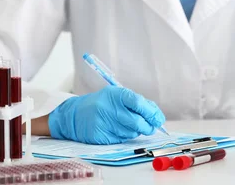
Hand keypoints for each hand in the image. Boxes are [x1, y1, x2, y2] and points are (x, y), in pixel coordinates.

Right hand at [48, 86, 165, 144]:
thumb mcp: (117, 96)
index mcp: (115, 94)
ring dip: (136, 131)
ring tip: (130, 126)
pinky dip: (124, 136)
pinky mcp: (99, 136)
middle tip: (151, 128)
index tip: (159, 119)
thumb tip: (156, 115)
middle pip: (136, 122)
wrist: (75, 115)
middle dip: (148, 126)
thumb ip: (137, 103)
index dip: (151, 112)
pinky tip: (118, 130)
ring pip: (130, 132)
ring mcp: (103, 123)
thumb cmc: (103, 104)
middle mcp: (108, 108)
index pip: (138, 103)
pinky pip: (120, 139)